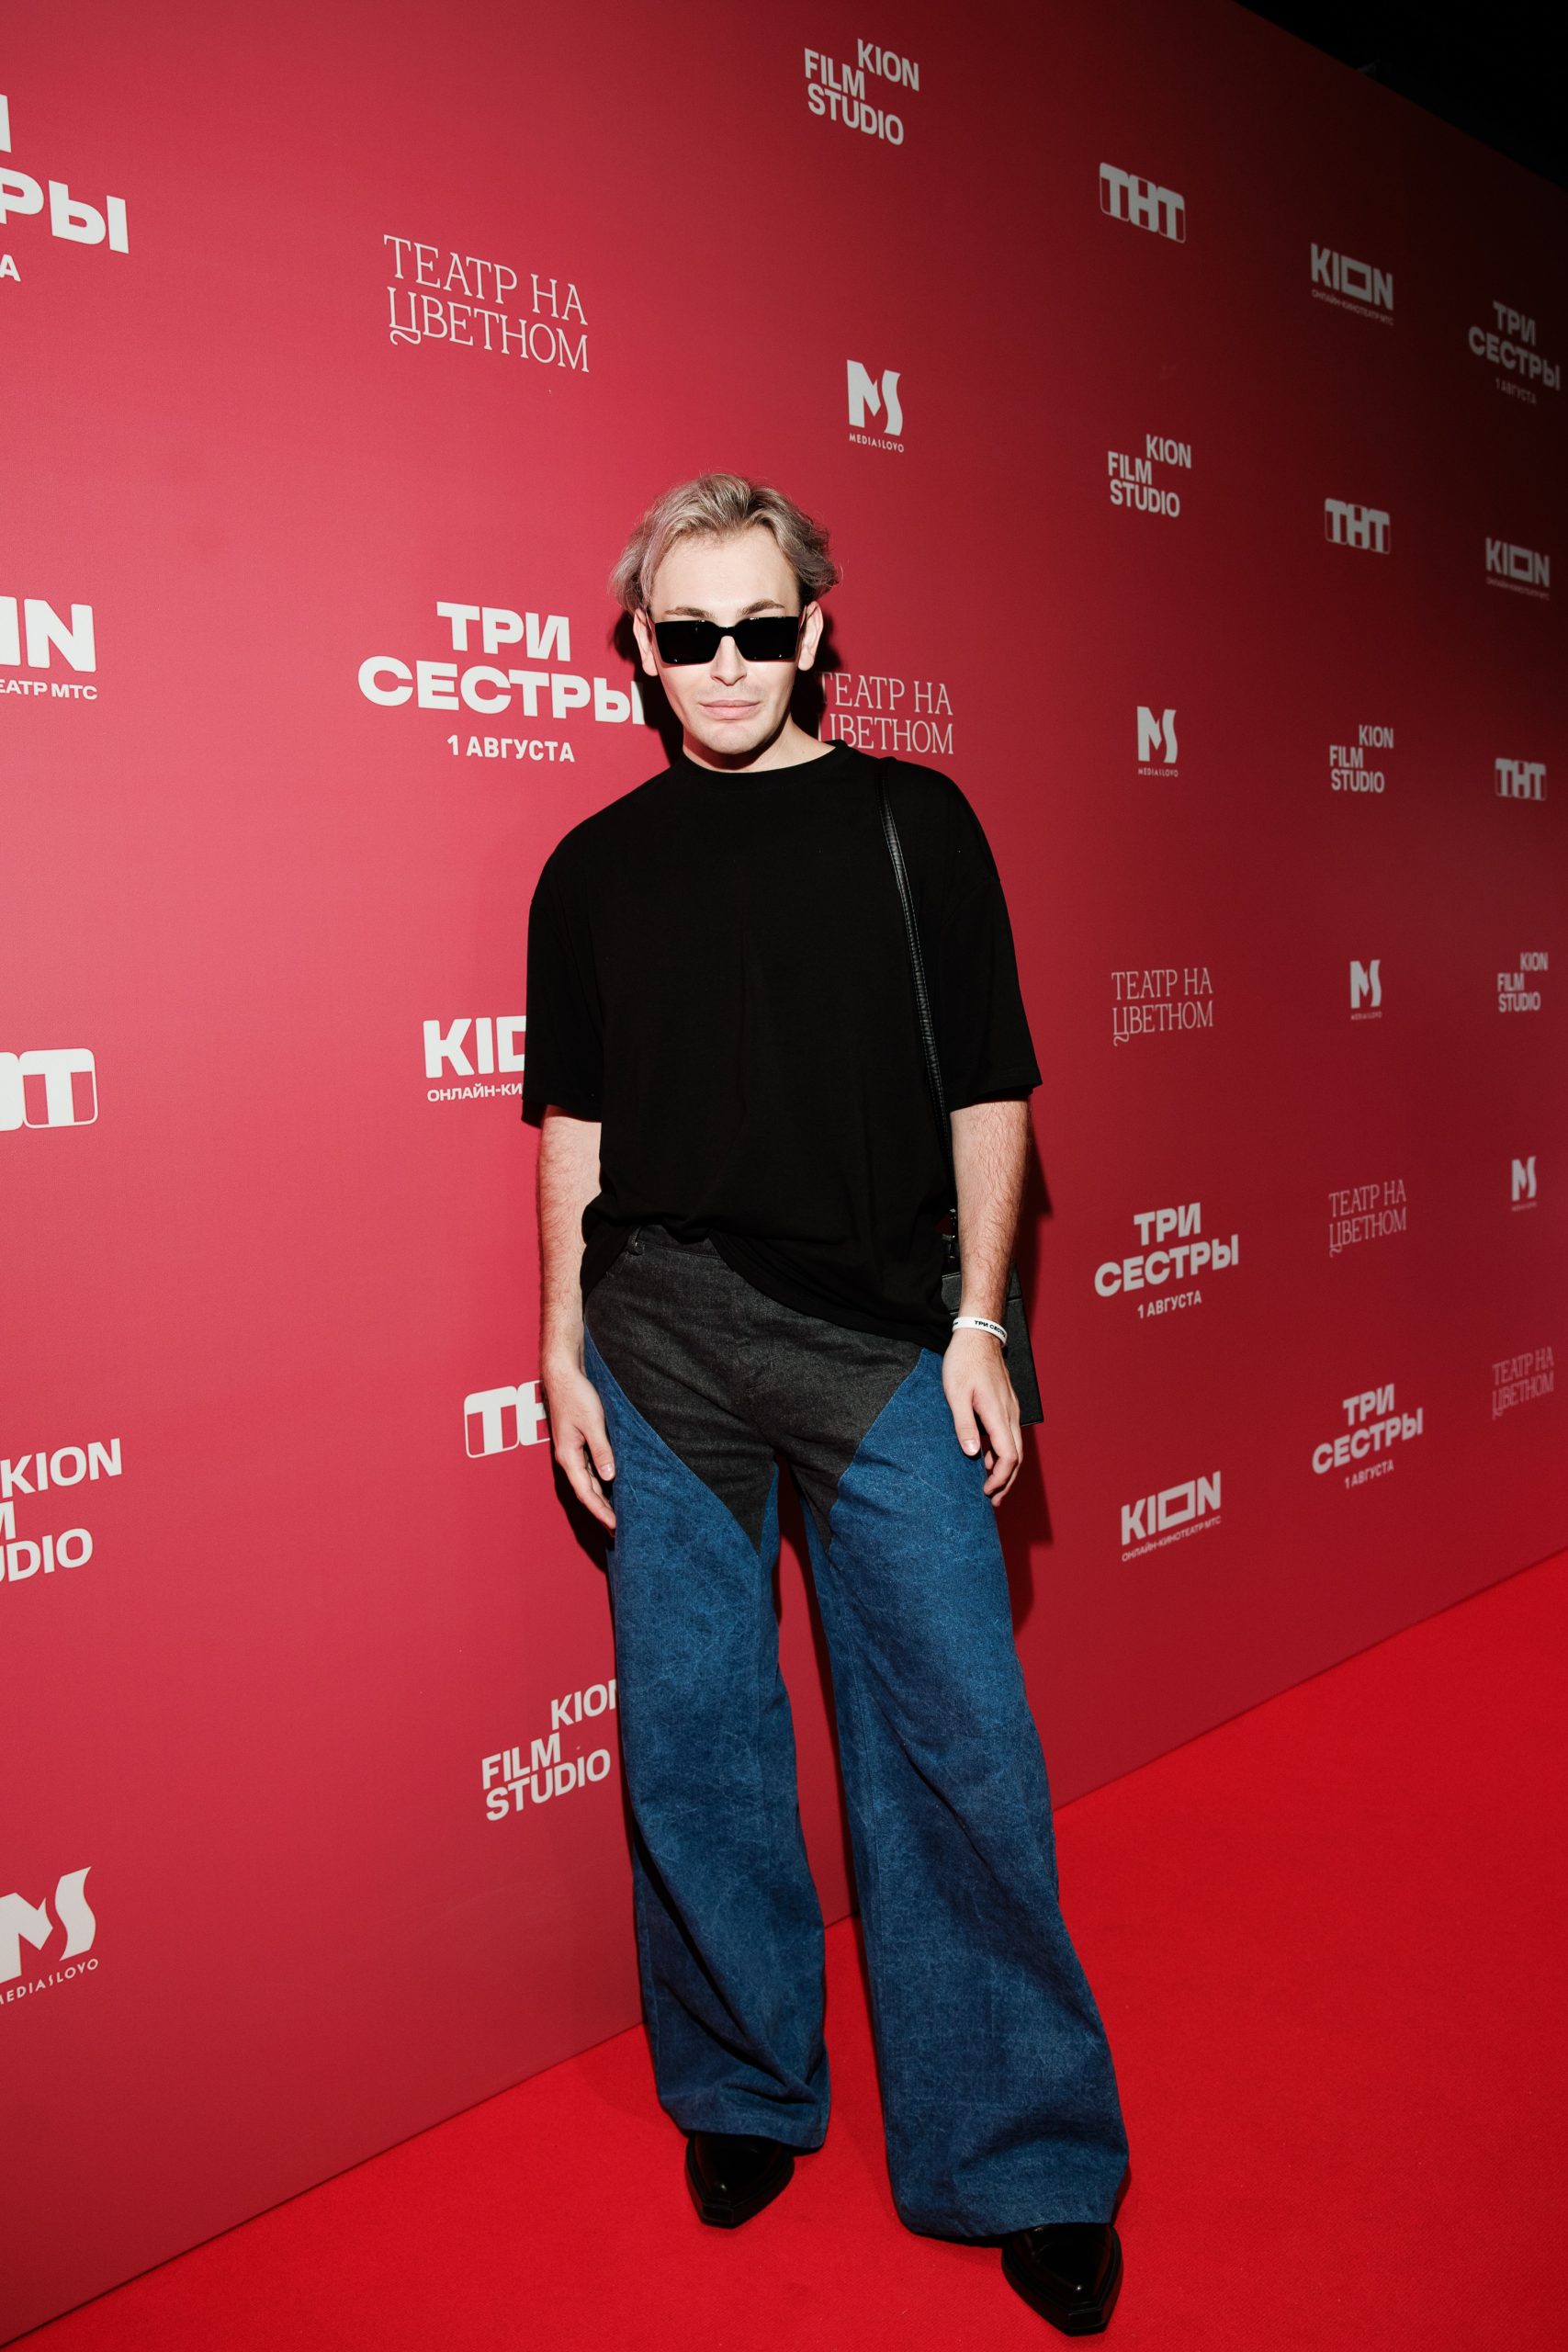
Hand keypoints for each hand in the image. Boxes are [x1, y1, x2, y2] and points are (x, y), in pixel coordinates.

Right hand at [542, 1355, 616, 1530]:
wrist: (563, 1375)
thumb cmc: (576, 1396)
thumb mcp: (593, 1424)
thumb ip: (602, 1451)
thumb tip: (610, 1477)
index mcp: (569, 1457)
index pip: (586, 1493)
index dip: (601, 1511)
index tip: (615, 1526)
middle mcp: (569, 1458)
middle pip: (587, 1492)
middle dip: (602, 1511)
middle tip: (619, 1529)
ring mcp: (573, 1452)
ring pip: (589, 1482)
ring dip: (602, 1499)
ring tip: (617, 1515)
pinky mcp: (579, 1443)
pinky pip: (591, 1470)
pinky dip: (601, 1482)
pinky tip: (611, 1487)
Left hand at [942, 1327, 1022, 1504]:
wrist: (978, 1336)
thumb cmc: (963, 1362)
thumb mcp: (955, 1394)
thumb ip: (963, 1425)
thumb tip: (971, 1454)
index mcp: (997, 1414)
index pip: (1009, 1456)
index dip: (1000, 1478)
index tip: (986, 1492)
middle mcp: (1009, 1414)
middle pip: (1017, 1457)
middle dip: (1006, 1481)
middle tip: (993, 1500)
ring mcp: (1010, 1409)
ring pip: (1015, 1446)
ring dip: (1005, 1468)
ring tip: (990, 1485)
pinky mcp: (1006, 1404)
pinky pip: (1009, 1435)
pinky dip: (1002, 1452)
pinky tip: (987, 1457)